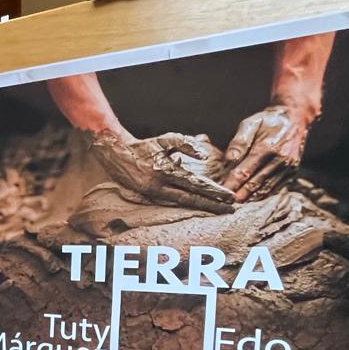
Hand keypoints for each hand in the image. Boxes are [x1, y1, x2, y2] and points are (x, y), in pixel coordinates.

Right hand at [88, 131, 234, 211]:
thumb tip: (203, 157)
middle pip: (192, 199)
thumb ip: (186, 145)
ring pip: (182, 204)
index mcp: (166, 171)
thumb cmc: (143, 146)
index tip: (229, 196)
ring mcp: (153, 194)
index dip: (213, 191)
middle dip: (213, 205)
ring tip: (220, 210)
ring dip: (202, 207)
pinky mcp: (149, 197)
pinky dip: (187, 206)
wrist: (116, 153)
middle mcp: (160, 186)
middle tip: (231, 209)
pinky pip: (172, 203)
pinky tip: (199, 207)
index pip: (195, 184)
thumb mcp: (165, 139)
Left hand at [224, 105, 310, 201]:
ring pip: (266, 188)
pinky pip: (275, 187)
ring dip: (251, 198)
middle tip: (227, 203)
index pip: (246, 170)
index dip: (233, 183)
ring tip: (237, 204)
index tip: (223, 192)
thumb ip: (239, 142)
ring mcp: (288, 167)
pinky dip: (263, 194)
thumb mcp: (250, 123)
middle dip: (240, 194)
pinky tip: (252, 198)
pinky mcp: (292, 172)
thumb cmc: (268, 121)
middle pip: (256, 182)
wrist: (295, 119)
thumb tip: (229, 160)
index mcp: (267, 147)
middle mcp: (280, 160)